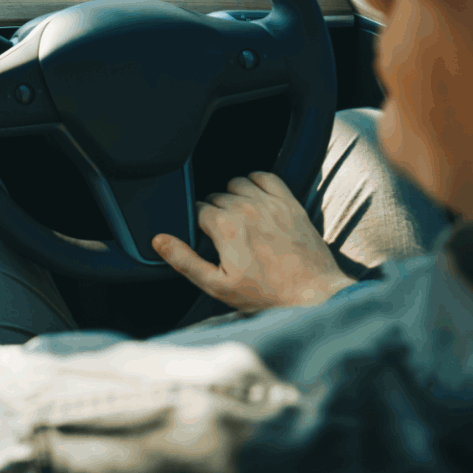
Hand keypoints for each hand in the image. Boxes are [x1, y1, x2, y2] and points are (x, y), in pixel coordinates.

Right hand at [152, 172, 354, 312]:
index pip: (196, 209)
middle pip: (215, 196)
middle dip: (214, 212)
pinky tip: (255, 200)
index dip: (197, 224)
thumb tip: (159, 240)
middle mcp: (246, 207)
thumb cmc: (266, 294)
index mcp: (225, 226)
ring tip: (237, 219)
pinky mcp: (290, 203)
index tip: (205, 240)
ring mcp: (270, 202)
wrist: (313, 295)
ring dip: (232, 196)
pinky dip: (256, 183)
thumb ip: (184, 260)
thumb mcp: (217, 285)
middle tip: (222, 237)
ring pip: (236, 183)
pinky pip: (265, 176)